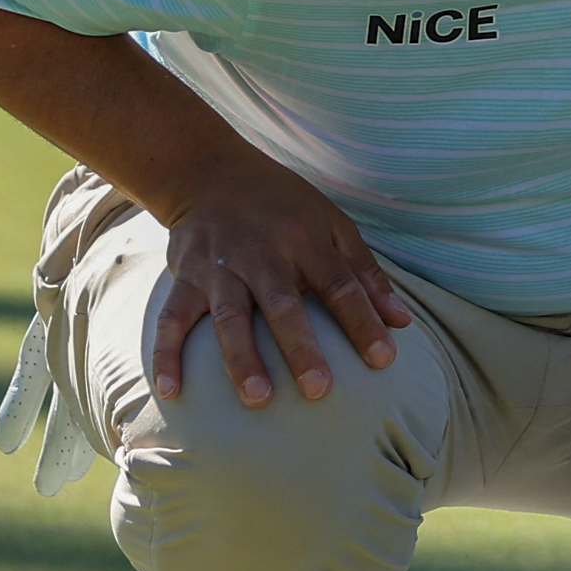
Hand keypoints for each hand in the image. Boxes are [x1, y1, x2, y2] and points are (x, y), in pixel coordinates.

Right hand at [150, 150, 410, 408]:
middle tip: (319, 391)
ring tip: (257, 399)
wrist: (209, 172)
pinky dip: (167, 354)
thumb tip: (403, 323)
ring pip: (229, 315)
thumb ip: (366, 275)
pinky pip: (172, 318)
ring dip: (241, 357)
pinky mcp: (184, 276)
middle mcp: (261, 253)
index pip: (340, 285)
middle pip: (283, 304)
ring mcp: (219, 267)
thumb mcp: (333, 224)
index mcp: (305, 239)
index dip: (363, 322)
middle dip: (300, 347)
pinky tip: (172, 391)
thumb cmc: (283, 206)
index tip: (384, 360)